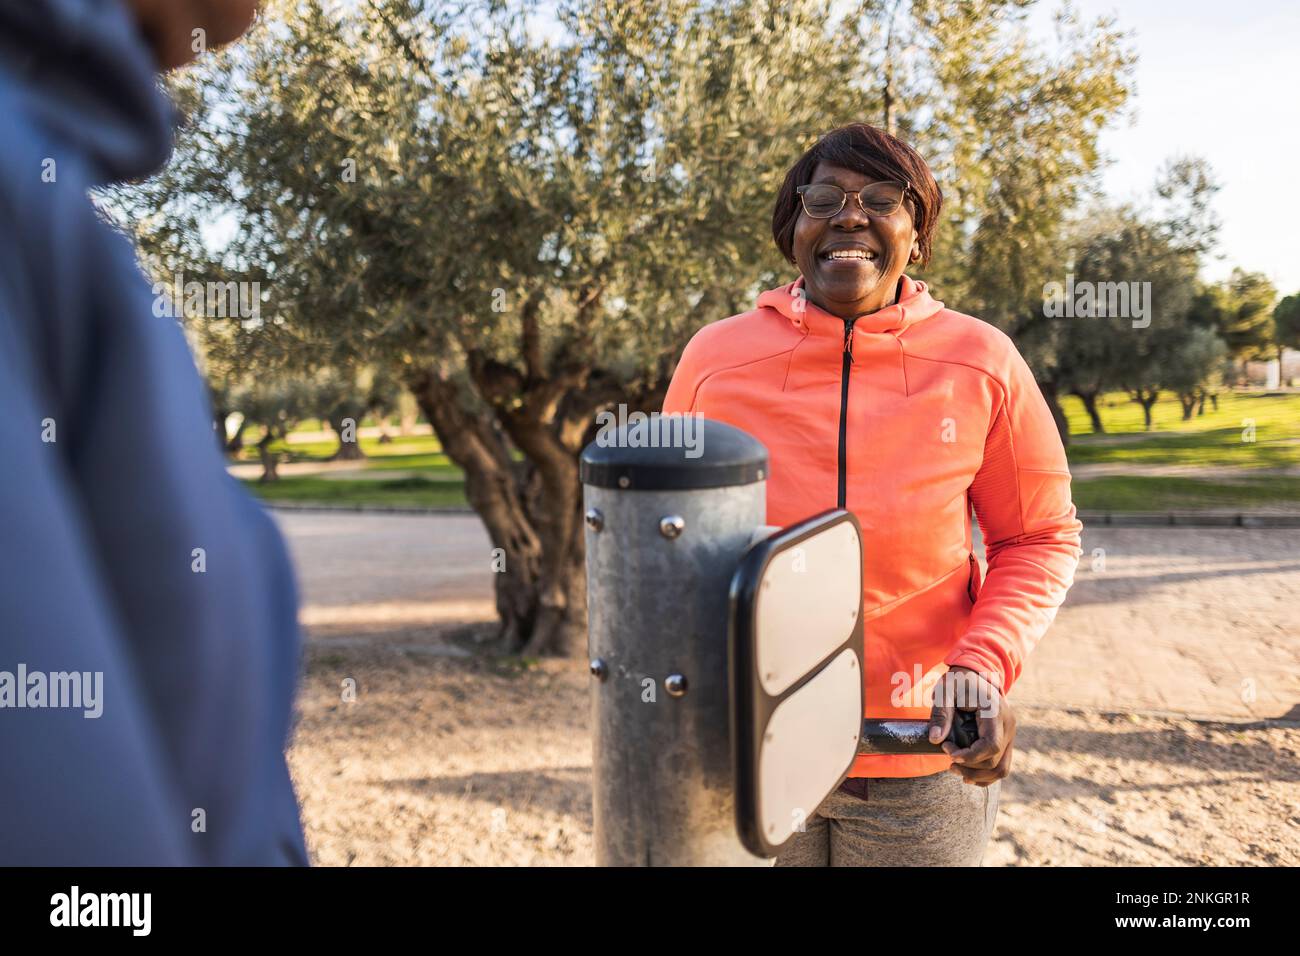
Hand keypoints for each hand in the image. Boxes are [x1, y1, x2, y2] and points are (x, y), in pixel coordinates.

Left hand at [927, 665, 1015, 786]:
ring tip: (955, 770)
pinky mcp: (1006, 739)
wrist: (976, 674)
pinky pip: (1002, 764)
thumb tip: (935, 739)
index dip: (971, 756)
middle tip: (947, 759)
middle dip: (970, 766)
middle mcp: (1008, 725)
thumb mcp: (945, 692)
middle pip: (995, 760)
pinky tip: (967, 774)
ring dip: (979, 776)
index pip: (991, 744)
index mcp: (995, 712)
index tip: (948, 753)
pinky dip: (986, 774)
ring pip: (1002, 768)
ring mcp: (1010, 734)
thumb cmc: (959, 681)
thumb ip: (941, 714)